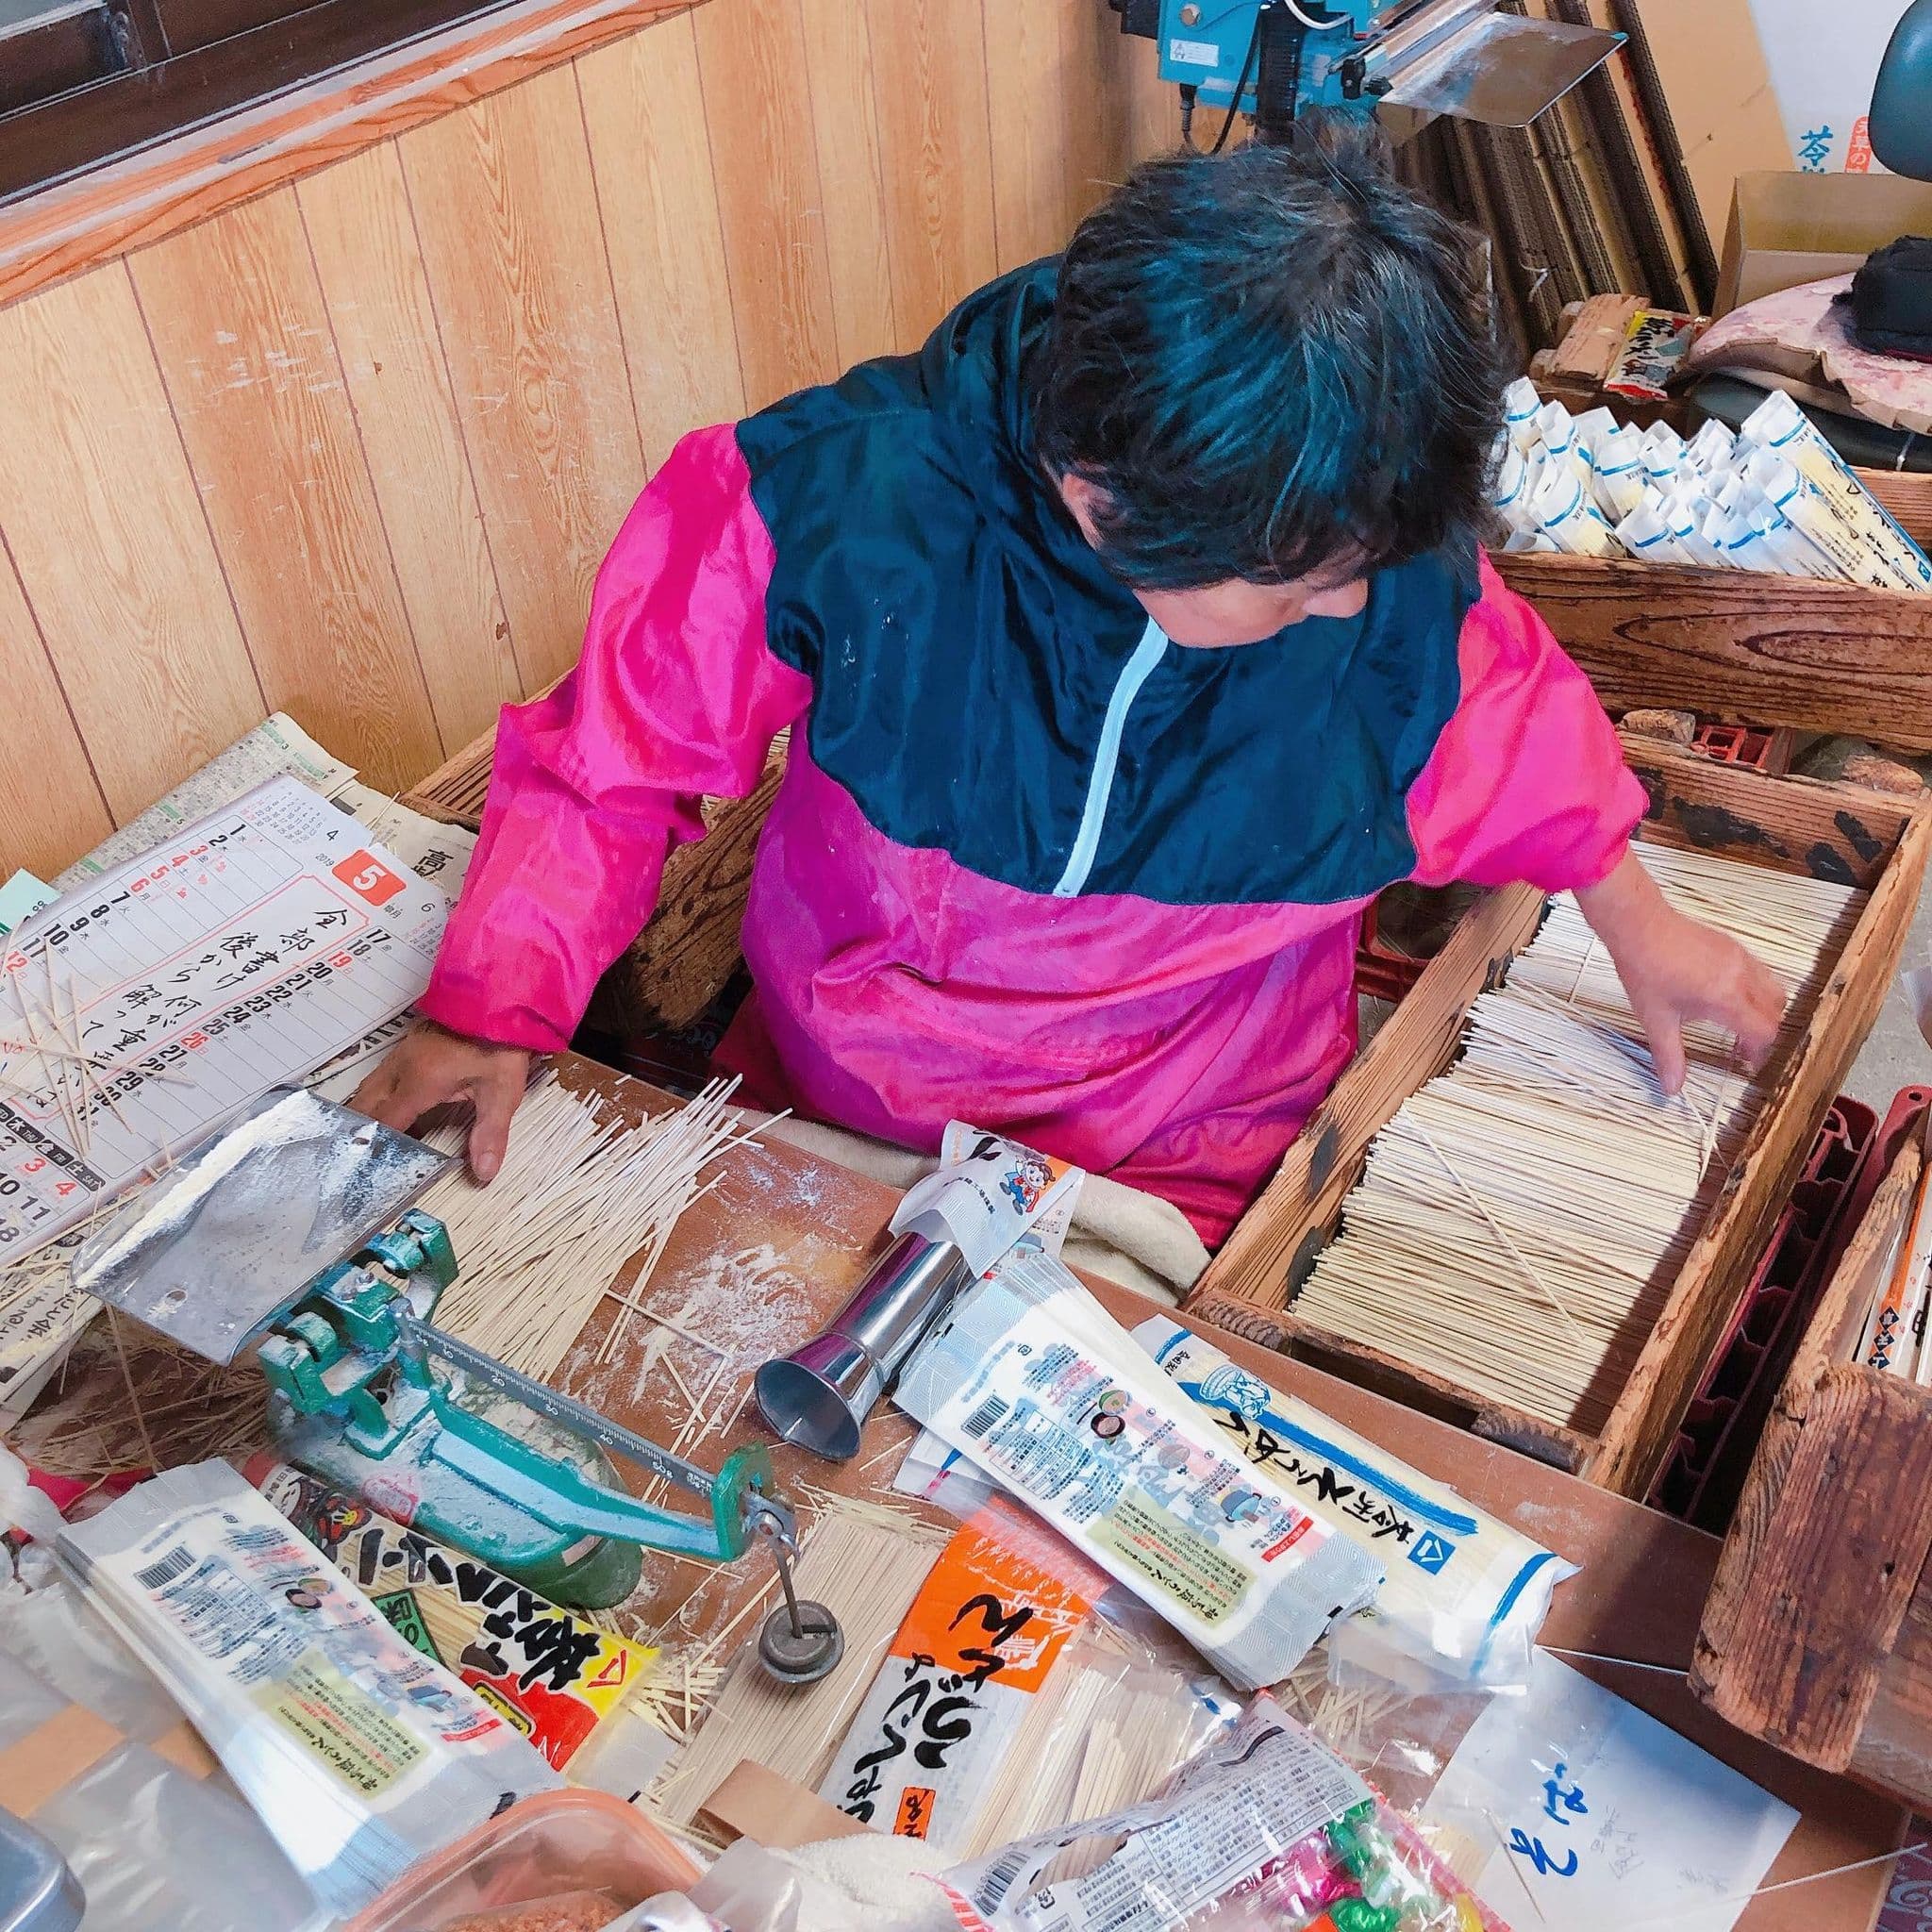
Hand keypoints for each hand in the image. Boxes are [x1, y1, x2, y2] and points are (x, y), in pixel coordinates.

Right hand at [349, 1020, 531, 1180]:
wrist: (500, 998)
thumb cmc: (500, 1044)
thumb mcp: (502, 1091)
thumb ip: (490, 1133)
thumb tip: (484, 1174)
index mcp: (418, 1083)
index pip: (384, 1124)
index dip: (375, 1147)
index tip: (366, 1169)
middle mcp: (401, 1068)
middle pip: (366, 1106)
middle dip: (362, 1132)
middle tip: (358, 1158)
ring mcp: (402, 1053)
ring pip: (369, 1088)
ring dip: (366, 1113)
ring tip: (368, 1140)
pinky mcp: (409, 1045)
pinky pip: (381, 1076)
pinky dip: (376, 1096)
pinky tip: (389, 1109)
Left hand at [1575, 850, 1783, 1094]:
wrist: (1638, 925)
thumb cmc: (1645, 969)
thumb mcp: (1656, 1019)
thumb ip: (1669, 1056)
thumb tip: (1672, 1088)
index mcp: (1727, 998)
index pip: (1764, 1032)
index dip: (1760, 1052)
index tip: (1747, 1063)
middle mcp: (1742, 977)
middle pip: (1776, 1012)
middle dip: (1764, 1033)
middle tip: (1743, 1048)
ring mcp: (1741, 958)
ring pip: (1773, 990)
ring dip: (1764, 1011)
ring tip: (1737, 1024)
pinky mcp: (1734, 947)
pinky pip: (1760, 973)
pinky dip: (1756, 991)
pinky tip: (1727, 999)